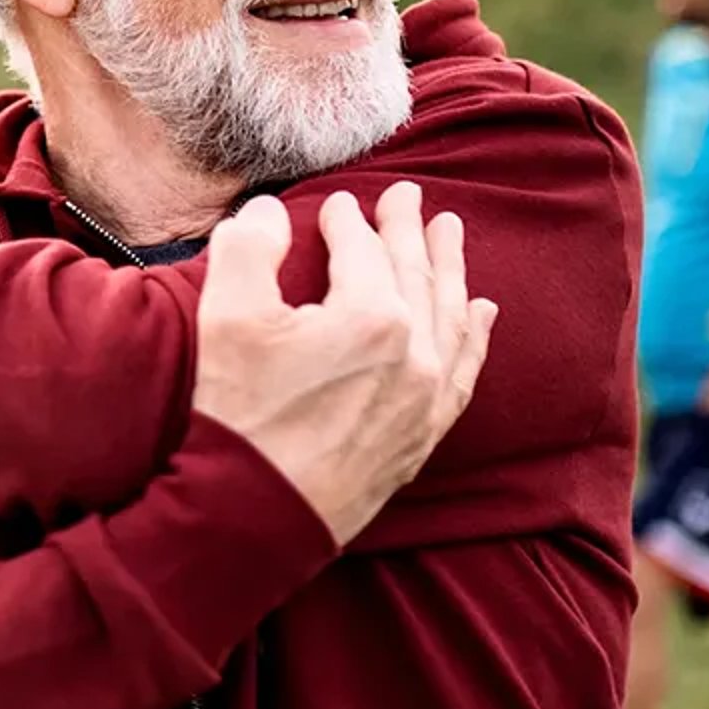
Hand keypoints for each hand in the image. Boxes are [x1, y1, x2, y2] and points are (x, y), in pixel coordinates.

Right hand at [193, 182, 496, 547]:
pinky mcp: (424, 434)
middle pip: (415, 272)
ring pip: (449, 315)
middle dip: (408, 229)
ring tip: (450, 232)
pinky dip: (473, 335)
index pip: (363, 249)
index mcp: (372, 315)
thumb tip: (269, 212)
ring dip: (450, 268)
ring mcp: (426, 396)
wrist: (254, 514)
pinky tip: (480, 313)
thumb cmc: (239, 414)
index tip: (338, 204)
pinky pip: (464, 372)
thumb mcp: (227, 316)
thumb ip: (249, 247)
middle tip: (408, 194)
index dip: (348, 220)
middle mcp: (415, 352)